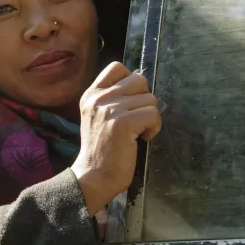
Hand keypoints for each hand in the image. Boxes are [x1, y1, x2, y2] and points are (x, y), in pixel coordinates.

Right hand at [71, 62, 161, 215]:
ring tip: (138, 133)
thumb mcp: (98, 117)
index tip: (129, 103)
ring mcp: (110, 109)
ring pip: (150, 98)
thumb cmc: (100, 151)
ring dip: (150, 117)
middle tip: (136, 120)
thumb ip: (113, 98)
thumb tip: (139, 76)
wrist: (93, 177)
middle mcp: (98, 98)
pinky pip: (153, 114)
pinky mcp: (123, 123)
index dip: (130, 82)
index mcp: (91, 95)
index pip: (117, 67)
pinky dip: (154, 128)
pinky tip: (142, 139)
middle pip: (139, 80)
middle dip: (144, 100)